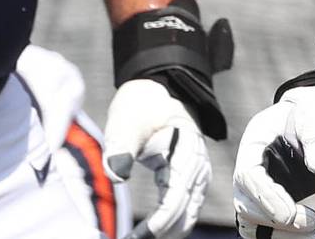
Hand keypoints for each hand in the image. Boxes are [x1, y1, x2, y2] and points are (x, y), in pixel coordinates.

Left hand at [102, 78, 210, 238]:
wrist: (158, 91)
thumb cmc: (142, 106)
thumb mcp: (127, 122)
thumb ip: (121, 147)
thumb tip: (116, 174)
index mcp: (186, 152)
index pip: (174, 200)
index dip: (155, 226)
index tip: (131, 238)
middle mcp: (197, 166)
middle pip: (182, 214)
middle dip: (157, 234)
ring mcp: (197, 174)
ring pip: (187, 216)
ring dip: (164, 232)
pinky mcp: (190, 179)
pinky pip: (185, 210)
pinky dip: (169, 224)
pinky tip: (148, 232)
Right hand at [234, 87, 314, 237]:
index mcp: (257, 139)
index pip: (248, 174)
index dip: (266, 197)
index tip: (290, 215)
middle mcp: (254, 165)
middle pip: (246, 202)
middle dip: (274, 219)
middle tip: (312, 224)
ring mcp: (262, 186)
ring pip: (254, 221)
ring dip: (278, 236)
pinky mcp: (274, 202)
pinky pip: (268, 227)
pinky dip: (284, 237)